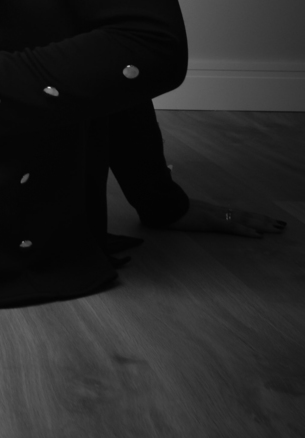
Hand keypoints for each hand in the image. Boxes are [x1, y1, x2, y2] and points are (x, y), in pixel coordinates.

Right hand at [167, 199, 286, 237]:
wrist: (157, 202)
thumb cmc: (165, 208)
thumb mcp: (177, 213)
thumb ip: (184, 213)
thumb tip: (181, 215)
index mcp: (210, 210)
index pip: (236, 213)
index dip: (252, 217)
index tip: (265, 220)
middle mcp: (216, 210)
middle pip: (245, 215)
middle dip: (264, 220)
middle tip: (281, 224)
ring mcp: (214, 215)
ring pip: (244, 219)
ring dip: (262, 224)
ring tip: (278, 228)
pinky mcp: (210, 221)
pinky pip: (232, 227)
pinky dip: (247, 231)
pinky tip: (258, 235)